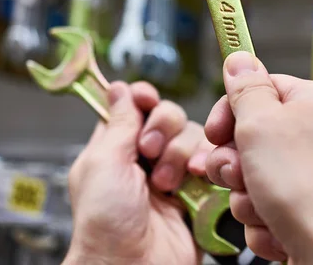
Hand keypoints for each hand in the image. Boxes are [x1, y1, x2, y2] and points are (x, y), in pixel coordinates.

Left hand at [63, 81, 212, 264]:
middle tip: (149, 152)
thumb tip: (118, 88)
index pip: (133, 107)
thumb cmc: (105, 224)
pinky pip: (209, 161)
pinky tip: (196, 177)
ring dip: (181, 153)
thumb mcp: (103, 164)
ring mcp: (171, 173)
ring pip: (191, 136)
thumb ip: (118, 123)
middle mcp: (144, 158)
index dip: (143, 99)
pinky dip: (205, 164)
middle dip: (163, 129)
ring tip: (167, 182)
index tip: (146, 99)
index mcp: (114, 148)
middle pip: (167, 116)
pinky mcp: (195, 191)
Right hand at [205, 52, 312, 263]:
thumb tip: (240, 57)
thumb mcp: (261, 125)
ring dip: (248, 196)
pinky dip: (266, 221)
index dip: (230, 110)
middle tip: (239, 174)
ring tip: (264, 209)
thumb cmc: (308, 189)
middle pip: (255, 136)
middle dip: (236, 162)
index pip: (261, 88)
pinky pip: (272, 206)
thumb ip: (245, 88)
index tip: (214, 132)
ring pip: (258, 176)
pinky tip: (279, 229)